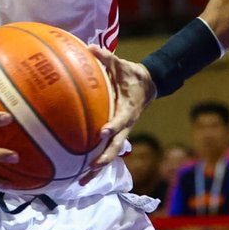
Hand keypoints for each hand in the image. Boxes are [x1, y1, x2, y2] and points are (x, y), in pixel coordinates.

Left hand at [84, 45, 154, 178]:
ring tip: (81, 183)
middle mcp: (125, 125)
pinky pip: (106, 150)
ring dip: (98, 168)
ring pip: (111, 154)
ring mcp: (122, 132)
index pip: (121, 120)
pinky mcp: (117, 134)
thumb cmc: (132, 75)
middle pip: (116, 147)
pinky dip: (95, 161)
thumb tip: (90, 46)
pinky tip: (80, 173)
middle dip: (104, 159)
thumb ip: (107, 57)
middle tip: (90, 169)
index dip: (113, 126)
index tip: (103, 132)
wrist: (148, 85)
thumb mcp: (122, 65)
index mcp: (128, 110)